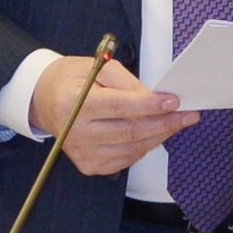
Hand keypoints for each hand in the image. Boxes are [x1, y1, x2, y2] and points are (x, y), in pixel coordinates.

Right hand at [29, 56, 196, 176]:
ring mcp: (81, 153)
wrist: (45, 100)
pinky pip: (126, 159)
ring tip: (176, 122)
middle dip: (164, 123)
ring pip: (132, 149)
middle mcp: (75, 133)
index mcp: (73, 104)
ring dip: (159, 136)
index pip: (120, 107)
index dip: (150, 105)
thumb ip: (126, 81)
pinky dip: (144, 147)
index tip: (173, 101)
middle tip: (187, 115)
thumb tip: (154, 97)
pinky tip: (153, 133)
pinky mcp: (89, 165)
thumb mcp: (96, 67)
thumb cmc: (71, 81)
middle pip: (130, 131)